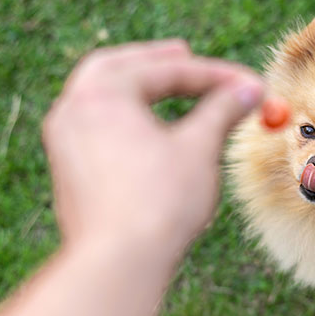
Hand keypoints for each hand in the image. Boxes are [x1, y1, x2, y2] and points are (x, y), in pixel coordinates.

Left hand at [43, 40, 263, 250]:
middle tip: (184, 53)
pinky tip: (144, 130)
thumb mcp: (199, 148)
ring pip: (101, 98)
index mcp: (103, 93)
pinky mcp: (69, 170)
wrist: (118, 262)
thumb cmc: (158, 203)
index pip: (167, 72)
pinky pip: (97, 128)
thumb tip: (249, 89)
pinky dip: (123, 118)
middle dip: (154, 61)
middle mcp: (73, 110)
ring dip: (135, 88)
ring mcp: (64, 142)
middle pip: (118, 68)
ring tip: (162, 85)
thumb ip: (223, 110)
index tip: (248, 84)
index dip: (215, 76)